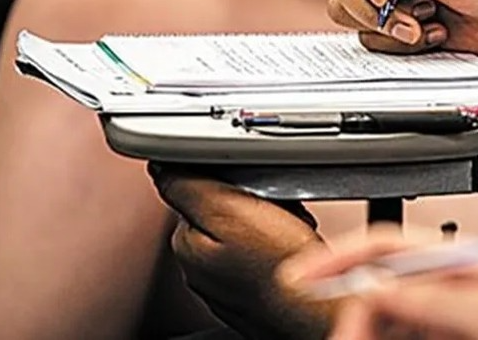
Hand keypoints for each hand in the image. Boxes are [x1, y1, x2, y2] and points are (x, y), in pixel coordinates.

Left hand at [148, 164, 329, 337]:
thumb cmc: (280, 265)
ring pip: (246, 230)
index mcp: (187, 243)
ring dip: (267, 222)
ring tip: (286, 228)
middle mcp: (200, 268)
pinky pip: (262, 252)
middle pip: (223, 209)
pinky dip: (277, 245)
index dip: (229, 178)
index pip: (197, 189)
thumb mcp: (228, 209)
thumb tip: (161, 167)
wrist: (316, 310)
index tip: (250, 186)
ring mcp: (226, 283)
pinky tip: (290, 249)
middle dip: (250, 200)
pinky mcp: (253, 291)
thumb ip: (188, 186)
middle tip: (273, 209)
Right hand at [280, 225, 477, 339]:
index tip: (303, 276)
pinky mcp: (439, 331)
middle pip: (373, 282)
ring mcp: (439, 306)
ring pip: (380, 313)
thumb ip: (431, 297)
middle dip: (347, 308)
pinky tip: (371, 338)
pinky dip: (378, 335)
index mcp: (450, 255)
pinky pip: (395, 331)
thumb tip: (377, 285)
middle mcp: (440, 276)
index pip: (381, 244)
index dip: (337, 255)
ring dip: (361, 328)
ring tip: (352, 339)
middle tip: (339, 338)